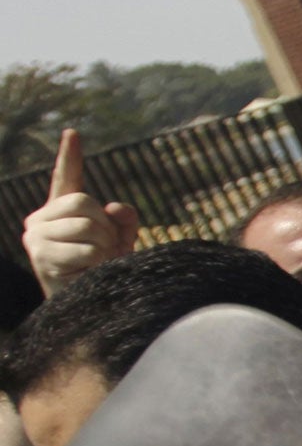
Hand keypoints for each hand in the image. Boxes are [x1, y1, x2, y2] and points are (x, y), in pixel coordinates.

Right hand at [21, 130, 138, 297]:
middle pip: (84, 202)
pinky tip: (90, 274)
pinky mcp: (42, 257)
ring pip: (88, 225)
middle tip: (105, 252)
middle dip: (106, 228)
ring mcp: (36, 238)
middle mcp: (39, 221)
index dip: (70, 157)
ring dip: (105, 248)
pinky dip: (100, 263)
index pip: (65, 180)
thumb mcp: (120, 243)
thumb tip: (116, 208)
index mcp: (59, 213)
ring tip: (98, 265)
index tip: (73, 134)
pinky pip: (88, 249)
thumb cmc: (104, 275)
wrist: (90, 312)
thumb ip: (122, 220)